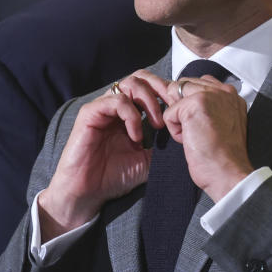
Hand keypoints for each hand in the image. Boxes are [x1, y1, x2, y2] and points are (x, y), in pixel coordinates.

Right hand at [38, 70, 169, 239]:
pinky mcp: (89, 114)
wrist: (88, 193)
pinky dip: (131, 115)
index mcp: (130, 112)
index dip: (167, 92)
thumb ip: (162, 142)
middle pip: (140, 78)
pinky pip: (115, 101)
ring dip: (149, 101)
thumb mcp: (148, 158)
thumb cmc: (115, 176)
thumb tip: (183, 130)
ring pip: (129, 84)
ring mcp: (102, 108)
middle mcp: (116, 106)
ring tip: (158, 125)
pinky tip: (136, 136)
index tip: (181, 108)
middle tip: (173, 108)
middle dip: (160, 89)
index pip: (150, 87)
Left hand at [161, 76, 253, 201]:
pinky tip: (192, 140)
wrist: (228, 172)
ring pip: (174, 97)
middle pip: (184, 86)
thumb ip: (211, 107)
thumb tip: (183, 100)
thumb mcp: (224, 123)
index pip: (199, 83)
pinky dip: (175, 131)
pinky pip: (169, 113)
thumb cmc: (225, 156)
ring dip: (179, 119)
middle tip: (199, 131)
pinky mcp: (194, 105)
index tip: (201, 124)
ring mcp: (209, 96)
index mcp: (231, 94)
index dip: (191, 103)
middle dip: (183, 109)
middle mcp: (222, 91)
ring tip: (195, 134)